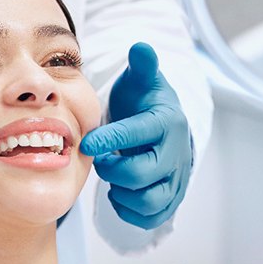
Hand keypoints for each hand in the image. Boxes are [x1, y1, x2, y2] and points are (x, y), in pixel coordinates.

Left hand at [80, 43, 191, 229]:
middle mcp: (175, 154)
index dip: (111, 139)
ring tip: (112, 176)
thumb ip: (141, 66)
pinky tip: (118, 193)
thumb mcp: (141, 81)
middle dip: (112, 169)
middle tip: (100, 160)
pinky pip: (151, 217)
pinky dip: (130, 211)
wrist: (163, 127)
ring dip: (122, 192)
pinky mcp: (170, 199)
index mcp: (166, 123)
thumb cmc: (144, 103)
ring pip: (150, 200)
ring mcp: (175, 179)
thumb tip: (140, 47)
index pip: (139, 133)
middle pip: (142, 173)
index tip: (87, 143)